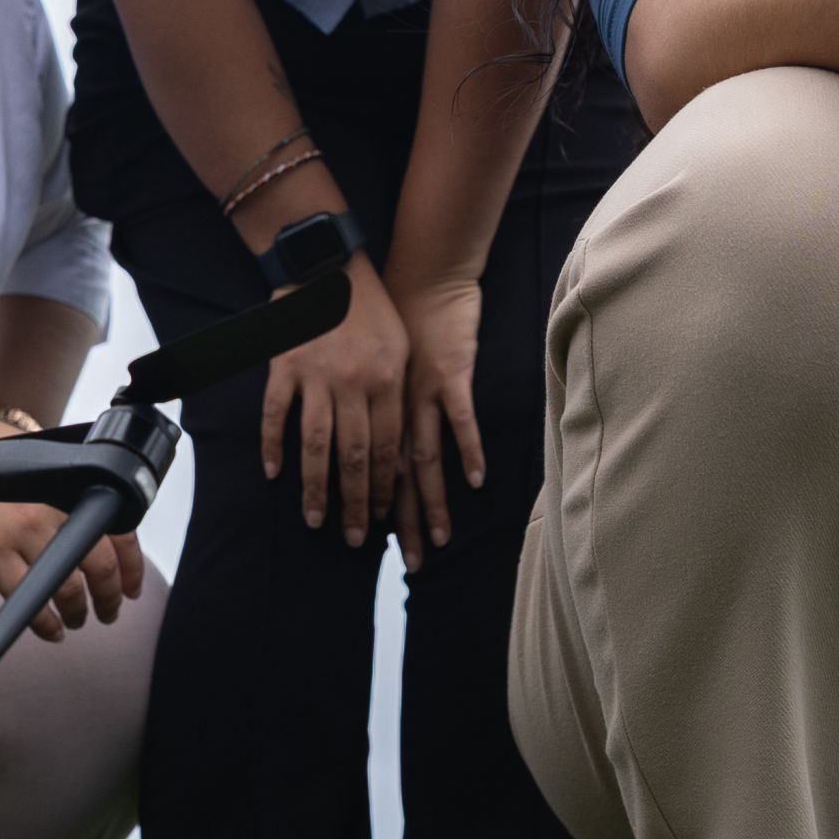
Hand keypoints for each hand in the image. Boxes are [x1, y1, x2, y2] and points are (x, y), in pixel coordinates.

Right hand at [0, 408, 151, 642]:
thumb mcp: (46, 466)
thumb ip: (73, 495)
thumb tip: (101, 535)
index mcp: (72, 485)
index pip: (120, 532)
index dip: (131, 569)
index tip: (130, 590)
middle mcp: (53, 508)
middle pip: (100, 565)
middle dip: (109, 597)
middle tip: (107, 612)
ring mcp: (22, 530)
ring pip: (66, 586)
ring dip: (77, 612)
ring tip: (76, 620)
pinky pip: (25, 598)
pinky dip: (43, 622)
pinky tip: (51, 630)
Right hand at [261, 251, 406, 546]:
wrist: (327, 262)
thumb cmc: (371, 307)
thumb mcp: (399, 347)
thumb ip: (396, 394)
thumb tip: (397, 449)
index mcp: (388, 381)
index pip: (389, 449)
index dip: (385, 488)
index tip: (381, 518)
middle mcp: (354, 384)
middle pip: (356, 458)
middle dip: (356, 503)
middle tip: (351, 537)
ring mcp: (316, 376)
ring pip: (317, 446)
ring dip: (317, 487)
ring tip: (317, 519)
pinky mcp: (284, 366)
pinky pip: (277, 415)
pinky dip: (274, 445)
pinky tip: (274, 473)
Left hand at [392, 268, 484, 566]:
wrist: (421, 274)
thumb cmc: (397, 317)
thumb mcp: (377, 361)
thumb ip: (374, 398)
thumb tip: (363, 432)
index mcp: (375, 405)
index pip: (373, 467)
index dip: (376, 505)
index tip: (376, 543)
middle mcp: (395, 405)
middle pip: (397, 474)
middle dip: (402, 520)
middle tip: (408, 563)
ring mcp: (423, 391)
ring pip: (424, 456)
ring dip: (431, 500)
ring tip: (437, 538)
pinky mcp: (451, 373)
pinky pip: (459, 418)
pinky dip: (466, 449)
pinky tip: (474, 481)